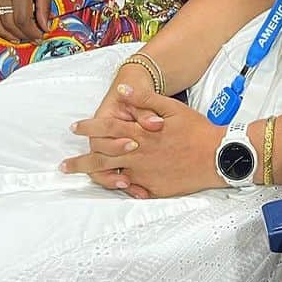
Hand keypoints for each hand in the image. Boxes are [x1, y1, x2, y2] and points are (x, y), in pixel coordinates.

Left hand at [64, 89, 219, 197]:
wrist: (217, 156)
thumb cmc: (195, 130)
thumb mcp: (172, 108)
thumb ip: (144, 99)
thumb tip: (122, 91)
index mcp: (140, 134)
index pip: (107, 129)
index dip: (89, 128)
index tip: (74, 128)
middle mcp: (138, 155)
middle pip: (102, 158)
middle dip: (81, 161)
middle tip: (64, 165)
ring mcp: (144, 174)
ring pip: (112, 176)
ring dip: (94, 177)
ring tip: (80, 179)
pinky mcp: (154, 188)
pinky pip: (132, 190)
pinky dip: (120, 189)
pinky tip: (111, 189)